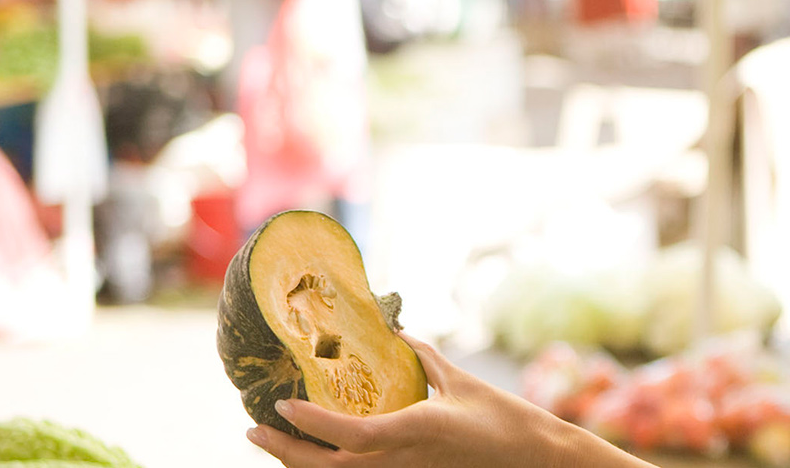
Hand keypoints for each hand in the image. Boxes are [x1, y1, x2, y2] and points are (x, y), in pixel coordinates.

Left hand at [249, 333, 611, 467]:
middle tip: (255, 431)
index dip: (310, 424)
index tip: (281, 406)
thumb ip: (426, 359)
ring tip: (276, 445)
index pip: (348, 435)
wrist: (534, 462)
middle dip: (286, 453)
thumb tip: (400, 333)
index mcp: (413, 431)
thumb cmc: (504, 420)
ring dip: (302, 465)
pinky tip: (320, 457)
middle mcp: (402, 462)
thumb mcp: (462, 384)